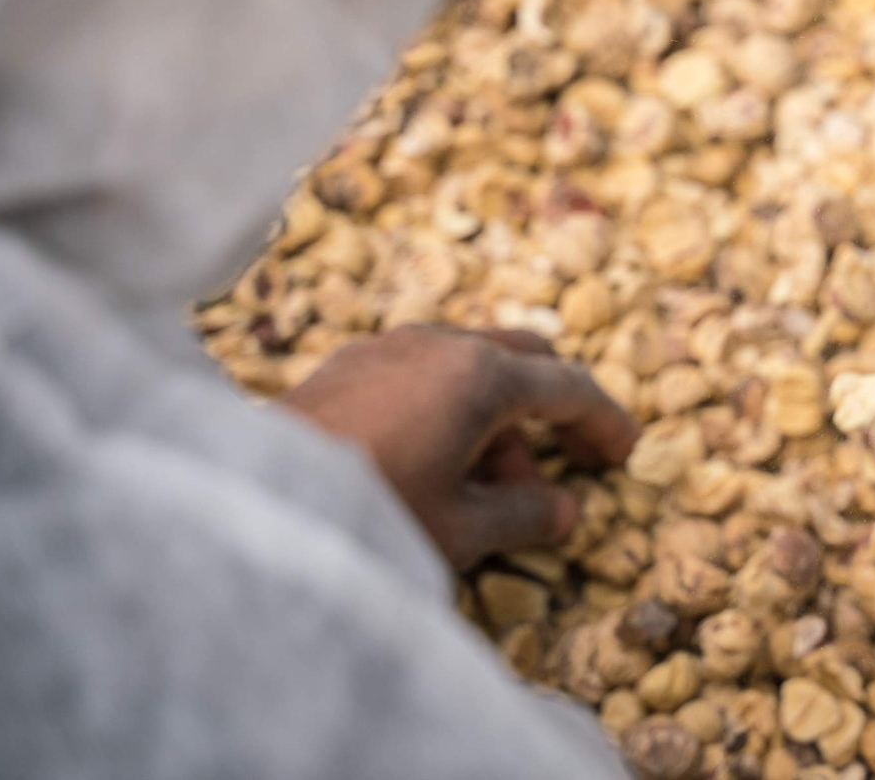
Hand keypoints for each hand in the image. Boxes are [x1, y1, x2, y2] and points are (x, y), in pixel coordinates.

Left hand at [281, 325, 637, 568]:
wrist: (249, 500)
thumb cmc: (370, 512)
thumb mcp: (462, 530)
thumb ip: (525, 515)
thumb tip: (564, 509)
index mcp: (482, 375)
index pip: (569, 389)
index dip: (605, 421)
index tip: (625, 452)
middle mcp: (440, 343)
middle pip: (524, 357)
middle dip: (553, 407)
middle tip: (569, 456)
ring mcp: (388, 346)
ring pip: (469, 361)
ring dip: (498, 412)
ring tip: (493, 482)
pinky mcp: (345, 364)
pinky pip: (422, 370)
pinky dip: (450, 404)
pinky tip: (435, 458)